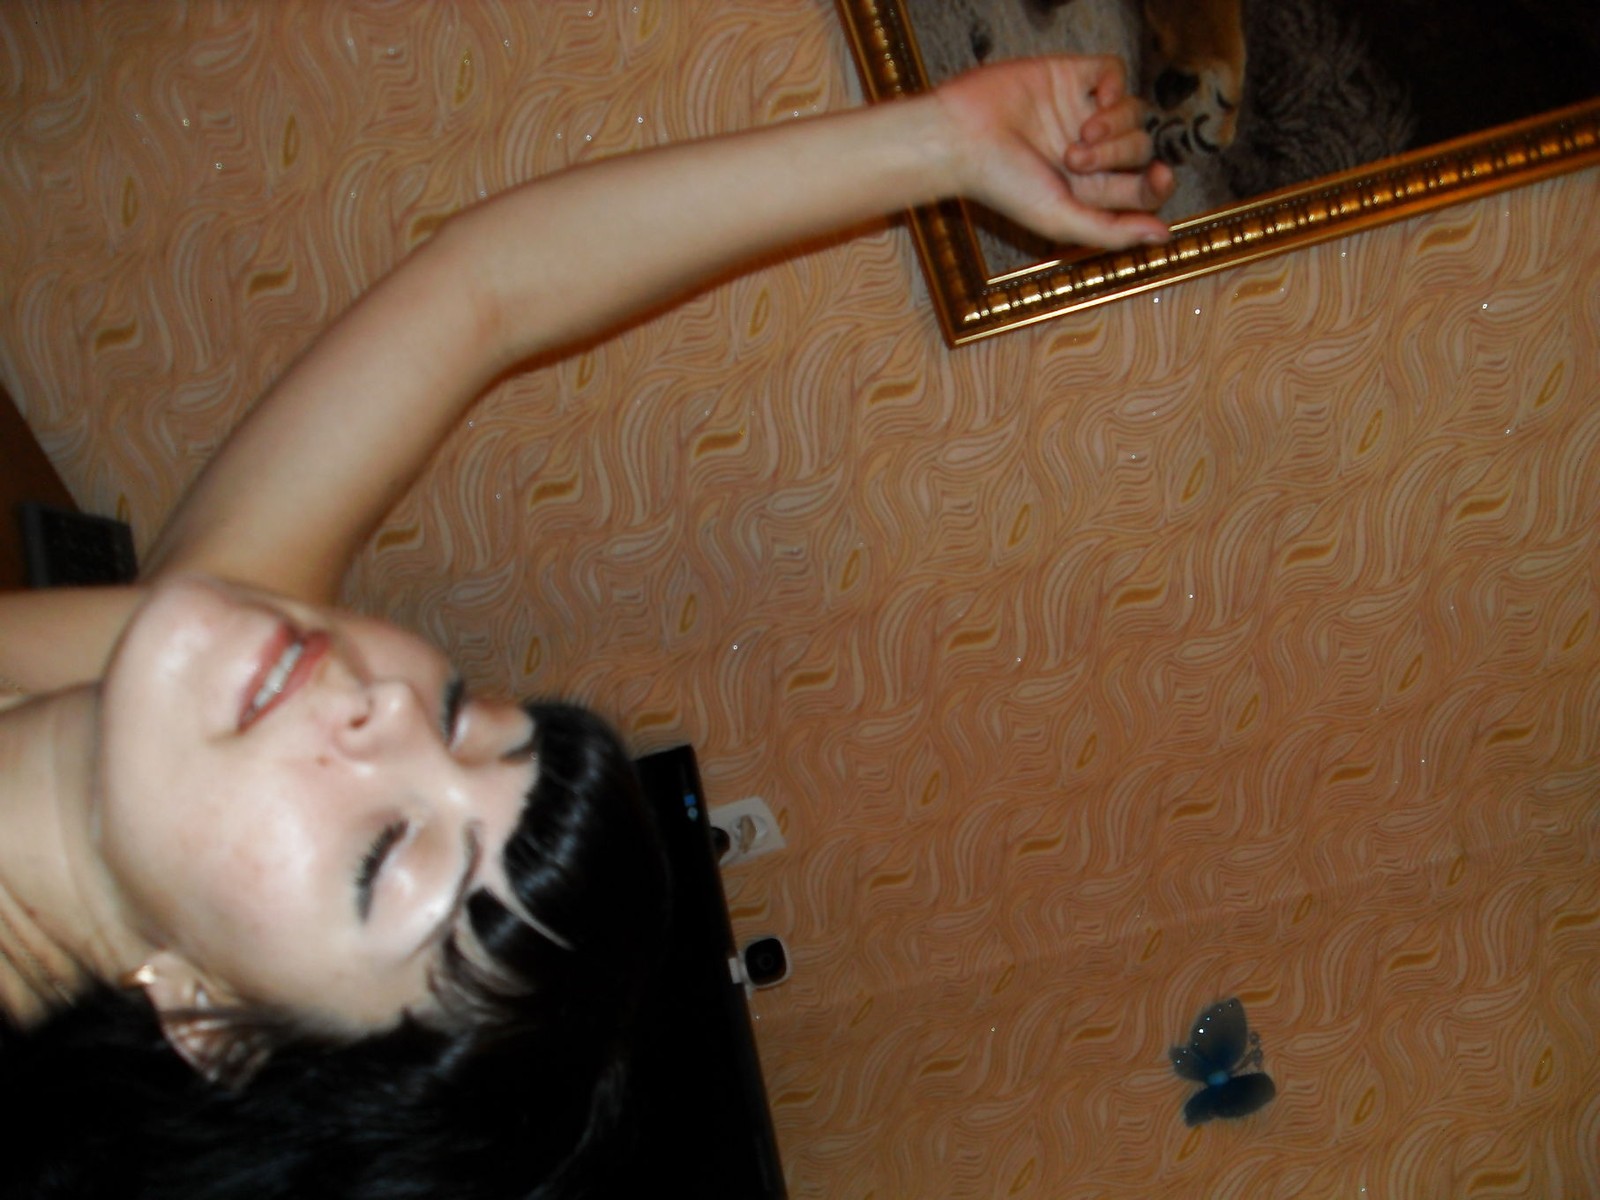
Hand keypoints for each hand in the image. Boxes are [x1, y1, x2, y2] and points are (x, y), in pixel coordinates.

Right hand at [933, 55, 1173, 249]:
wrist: (960, 139)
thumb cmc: (1002, 186)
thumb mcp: (1060, 220)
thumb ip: (1112, 231)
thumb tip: (1163, 236)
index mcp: (1088, 190)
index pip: (1142, 187)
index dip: (1158, 184)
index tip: (1159, 177)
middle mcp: (1090, 151)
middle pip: (1140, 148)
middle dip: (1118, 154)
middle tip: (1075, 159)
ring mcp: (1081, 111)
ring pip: (1134, 111)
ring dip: (1115, 125)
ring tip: (1077, 135)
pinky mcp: (1070, 76)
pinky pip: (1115, 72)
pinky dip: (1116, 85)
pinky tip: (1097, 99)